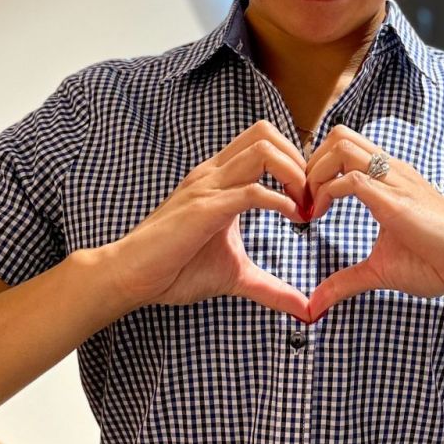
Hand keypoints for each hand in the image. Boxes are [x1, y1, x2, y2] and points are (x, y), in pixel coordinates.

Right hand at [100, 120, 312, 320]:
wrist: (130, 277)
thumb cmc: (175, 270)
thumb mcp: (235, 275)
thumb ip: (271, 287)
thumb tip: (306, 312)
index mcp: (219, 179)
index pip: (265, 142)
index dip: (296, 162)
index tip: (312, 199)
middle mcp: (213, 173)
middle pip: (267, 132)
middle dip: (300, 159)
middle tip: (313, 197)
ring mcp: (208, 187)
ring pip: (263, 150)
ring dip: (295, 175)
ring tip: (305, 207)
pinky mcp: (205, 209)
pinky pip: (251, 191)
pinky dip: (281, 201)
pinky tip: (294, 221)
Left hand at [304, 125, 443, 320]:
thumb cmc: (438, 262)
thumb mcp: (380, 270)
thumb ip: (345, 281)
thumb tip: (314, 305)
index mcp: (389, 179)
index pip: (343, 148)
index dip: (315, 170)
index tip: (306, 205)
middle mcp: (391, 171)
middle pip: (337, 135)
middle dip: (309, 162)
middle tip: (302, 200)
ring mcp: (395, 181)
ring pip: (342, 145)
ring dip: (315, 172)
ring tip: (310, 206)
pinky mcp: (396, 200)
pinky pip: (353, 178)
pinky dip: (327, 192)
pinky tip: (319, 218)